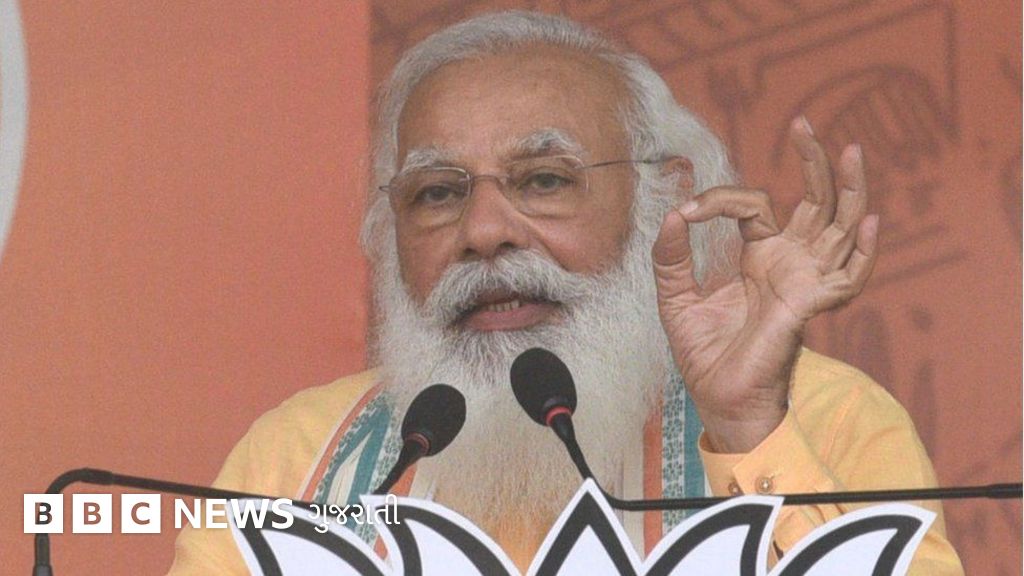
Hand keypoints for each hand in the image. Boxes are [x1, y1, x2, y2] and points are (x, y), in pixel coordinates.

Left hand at [652, 116, 878, 452]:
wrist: (719, 399)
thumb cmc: (705, 353)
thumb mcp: (676, 298)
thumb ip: (671, 258)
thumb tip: (671, 214)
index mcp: (758, 257)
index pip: (752, 206)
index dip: (719, 199)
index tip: (687, 210)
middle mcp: (788, 263)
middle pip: (814, 202)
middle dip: (813, 163)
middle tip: (805, 125)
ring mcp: (803, 281)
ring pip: (838, 226)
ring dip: (848, 189)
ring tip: (851, 150)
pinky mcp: (807, 305)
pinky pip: (847, 278)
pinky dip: (862, 252)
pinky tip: (866, 221)